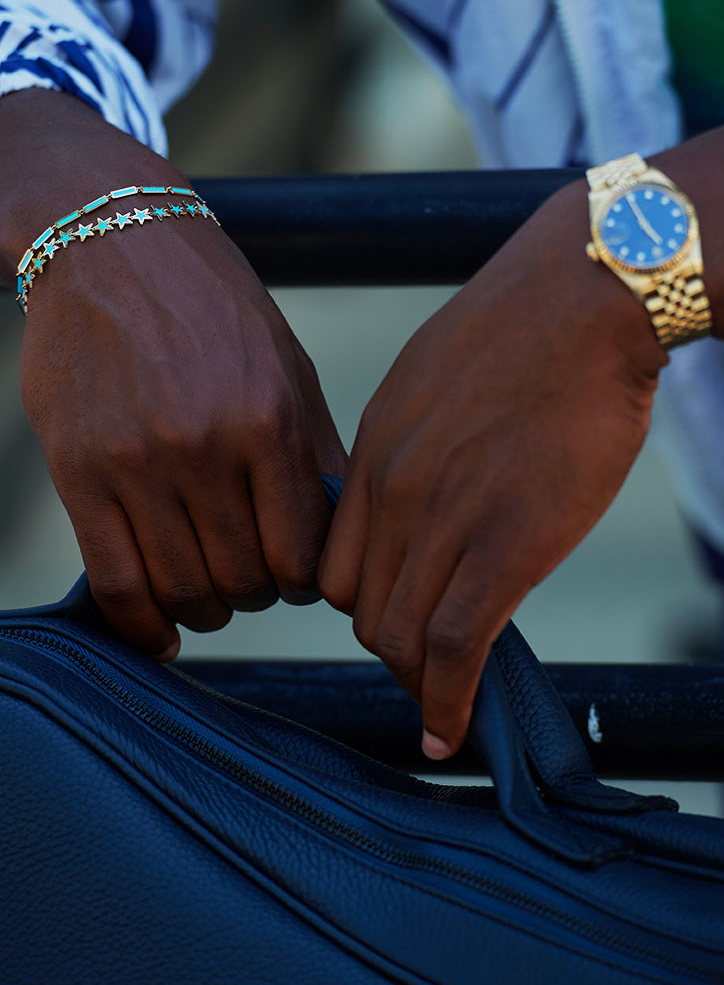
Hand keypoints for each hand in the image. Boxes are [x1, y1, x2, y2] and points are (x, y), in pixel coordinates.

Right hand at [2, 91, 345, 658]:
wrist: (110, 243)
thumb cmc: (211, 307)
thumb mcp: (287, 364)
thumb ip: (317, 452)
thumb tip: (344, 535)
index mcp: (269, 420)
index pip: (303, 555)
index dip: (306, 584)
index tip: (295, 577)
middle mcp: (206, 446)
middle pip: (246, 581)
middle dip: (256, 596)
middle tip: (250, 581)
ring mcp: (138, 462)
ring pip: (184, 589)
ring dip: (205, 611)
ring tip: (207, 593)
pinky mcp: (78, 472)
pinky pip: (115, 582)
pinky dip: (140, 625)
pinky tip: (159, 631)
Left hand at [319, 180, 665, 758]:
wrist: (585, 297)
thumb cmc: (525, 332)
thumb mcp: (435, 382)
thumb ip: (417, 447)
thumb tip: (431, 495)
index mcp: (375, 451)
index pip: (336, 563)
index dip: (362, 605)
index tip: (393, 623)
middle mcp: (394, 490)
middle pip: (360, 608)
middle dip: (389, 647)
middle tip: (424, 669)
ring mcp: (444, 519)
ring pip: (400, 636)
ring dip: (418, 682)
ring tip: (442, 703)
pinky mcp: (505, 546)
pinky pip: (455, 648)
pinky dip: (447, 702)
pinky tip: (451, 732)